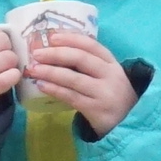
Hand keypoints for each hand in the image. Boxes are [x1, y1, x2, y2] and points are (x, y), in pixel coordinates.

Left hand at [19, 31, 136, 133]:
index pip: (91, 45)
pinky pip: (71, 96)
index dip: (71, 39)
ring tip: (33, 70)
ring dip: (50, 72)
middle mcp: (111, 75)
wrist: (127, 123)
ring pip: (74, 78)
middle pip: (81, 59)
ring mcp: (104, 93)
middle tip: (36, 54)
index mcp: (112, 63)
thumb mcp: (106, 77)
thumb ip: (89, 65)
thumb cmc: (110, 96)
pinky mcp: (97, 110)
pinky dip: (54, 89)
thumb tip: (54, 51)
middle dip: (56, 54)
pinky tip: (41, 85)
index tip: (52, 37)